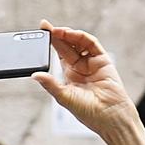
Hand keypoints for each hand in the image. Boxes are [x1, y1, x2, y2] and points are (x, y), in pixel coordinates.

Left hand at [33, 21, 144, 144]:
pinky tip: (71, 34)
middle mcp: (81, 67)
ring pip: (78, 43)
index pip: (58, 54)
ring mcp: (92, 63)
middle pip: (66, 46)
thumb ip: (50, 84)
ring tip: (57, 31)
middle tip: (45, 27)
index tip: (40, 32)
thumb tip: (34, 75)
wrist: (110, 118)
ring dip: (68, 35)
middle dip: (56, 35)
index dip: (49, 43)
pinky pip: (92, 44)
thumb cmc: (89, 113)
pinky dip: (82, 37)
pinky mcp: (103, 60)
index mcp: (70, 75)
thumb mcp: (64, 97)